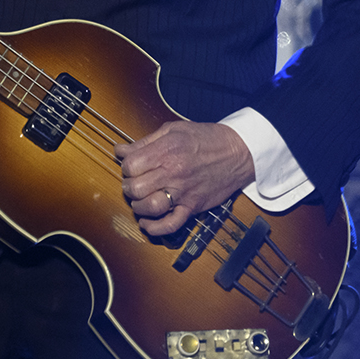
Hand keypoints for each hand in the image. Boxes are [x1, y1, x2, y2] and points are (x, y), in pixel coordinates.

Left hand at [116, 121, 255, 237]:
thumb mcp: (173, 130)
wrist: (238, 152)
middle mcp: (173, 172)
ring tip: (140, 200)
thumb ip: (144, 142)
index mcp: (166, 151)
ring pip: (149, 207)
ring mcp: (183, 192)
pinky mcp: (193, 207)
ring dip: (138, 206)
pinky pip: (170, 225)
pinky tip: (147, 223)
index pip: (131, 165)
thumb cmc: (207, 138)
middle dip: (129, 187)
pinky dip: (154, 228)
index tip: (131, 167)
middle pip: (136, 188)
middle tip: (134, 184)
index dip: (126, 167)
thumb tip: (120, 150)